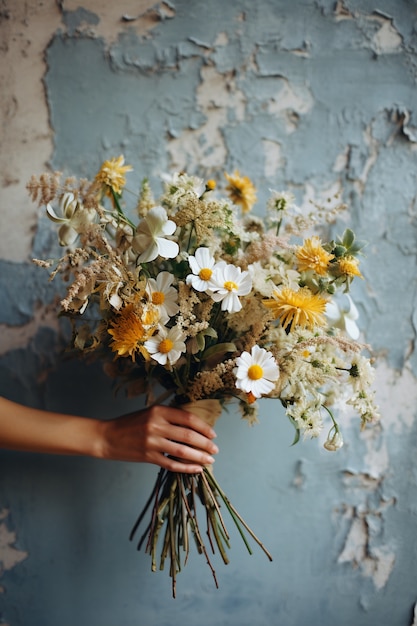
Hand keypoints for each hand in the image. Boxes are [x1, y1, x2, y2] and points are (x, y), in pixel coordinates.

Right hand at [96, 405, 218, 472]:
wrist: (107, 437)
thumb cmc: (129, 424)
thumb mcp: (149, 413)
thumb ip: (169, 417)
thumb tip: (194, 425)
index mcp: (158, 411)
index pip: (188, 418)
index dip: (203, 427)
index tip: (213, 434)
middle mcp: (156, 425)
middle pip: (188, 435)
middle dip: (205, 444)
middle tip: (215, 450)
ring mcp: (152, 442)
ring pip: (183, 451)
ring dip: (199, 457)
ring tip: (209, 461)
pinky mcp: (148, 457)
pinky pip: (172, 464)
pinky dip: (186, 468)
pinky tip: (196, 469)